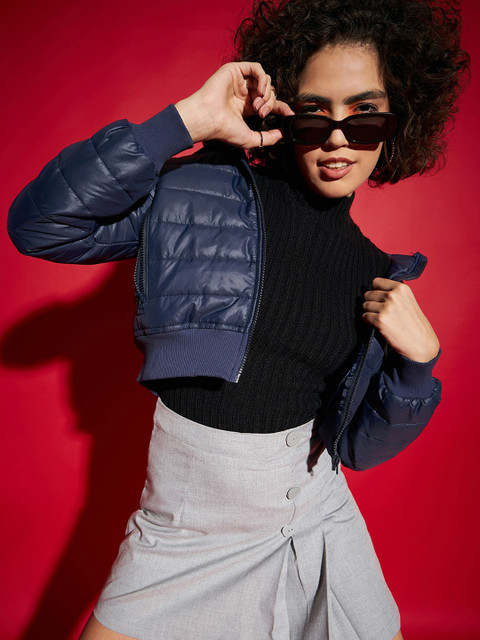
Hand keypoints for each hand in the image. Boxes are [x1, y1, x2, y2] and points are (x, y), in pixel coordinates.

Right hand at [175, 62, 293, 148]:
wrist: (208, 119)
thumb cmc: (224, 130)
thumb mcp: (251, 139)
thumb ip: (268, 138)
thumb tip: (284, 134)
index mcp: (247, 107)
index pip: (270, 103)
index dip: (282, 108)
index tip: (290, 115)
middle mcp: (244, 93)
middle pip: (270, 92)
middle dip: (270, 104)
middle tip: (260, 113)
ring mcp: (240, 81)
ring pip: (266, 80)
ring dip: (266, 93)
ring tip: (256, 105)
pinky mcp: (235, 70)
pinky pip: (257, 68)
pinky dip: (262, 79)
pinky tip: (259, 91)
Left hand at [362, 278, 439, 362]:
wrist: (421, 344)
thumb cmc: (415, 324)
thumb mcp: (408, 301)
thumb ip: (394, 294)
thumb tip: (373, 290)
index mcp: (401, 288)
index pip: (376, 282)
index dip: (375, 291)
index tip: (380, 299)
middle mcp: (393, 295)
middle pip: (368, 294)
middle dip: (372, 303)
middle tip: (381, 312)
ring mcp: (386, 307)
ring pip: (365, 305)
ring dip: (369, 312)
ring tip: (382, 319)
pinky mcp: (380, 320)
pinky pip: (364, 316)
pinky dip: (368, 321)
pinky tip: (378, 325)